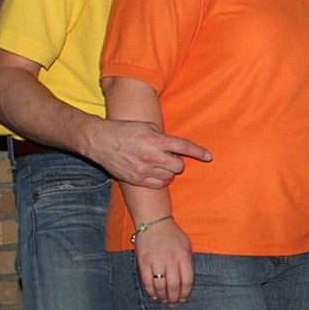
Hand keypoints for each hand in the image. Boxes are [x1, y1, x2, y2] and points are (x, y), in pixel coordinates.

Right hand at [86, 119, 210, 188]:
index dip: (198, 152)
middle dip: (178, 161)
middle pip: (179, 165)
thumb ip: (163, 136)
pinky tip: (156, 172)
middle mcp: (151, 156)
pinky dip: (162, 180)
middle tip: (169, 156)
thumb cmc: (124, 130)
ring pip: (170, 176)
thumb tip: (175, 146)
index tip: (209, 157)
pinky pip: (159, 184)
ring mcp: (143, 169)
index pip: (183, 147)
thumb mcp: (146, 125)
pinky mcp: (136, 179)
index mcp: (155, 140)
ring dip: (169, 170)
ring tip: (159, 163)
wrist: (99, 141)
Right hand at [135, 219, 193, 304]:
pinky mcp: (143, 262)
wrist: (154, 223)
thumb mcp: (187, 246)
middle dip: (174, 298)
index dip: (185, 293)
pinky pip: (147, 281)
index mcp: (184, 256)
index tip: (183, 299)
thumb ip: (188, 262)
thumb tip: (187, 282)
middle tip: (173, 303)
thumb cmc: (173, 235)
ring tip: (164, 300)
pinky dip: (150, 291)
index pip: (187, 280)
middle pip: (173, 286)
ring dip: (162, 296)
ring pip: (160, 286)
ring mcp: (156, 261)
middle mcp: (170, 260)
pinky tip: (154, 295)